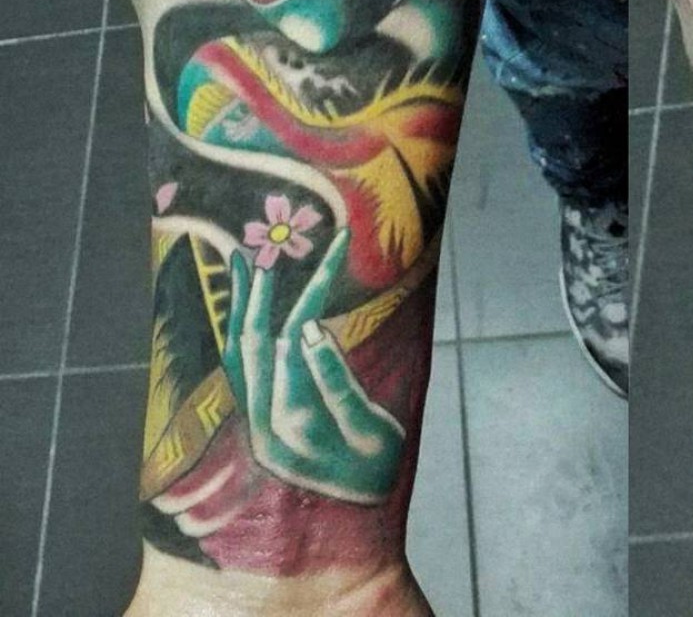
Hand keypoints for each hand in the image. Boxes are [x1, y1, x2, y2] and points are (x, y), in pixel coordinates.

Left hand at [223, 229, 405, 503]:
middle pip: (252, 347)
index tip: (331, 255)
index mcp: (292, 428)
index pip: (292, 347)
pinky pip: (239, 367)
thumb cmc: (376, 470)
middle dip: (261, 294)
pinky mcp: (256, 421)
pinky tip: (246, 303)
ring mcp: (254, 424)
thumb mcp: (371, 432)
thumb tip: (311, 330)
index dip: (310, 298)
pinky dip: (239, 329)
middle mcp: (261, 425)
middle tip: (271, 249)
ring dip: (240, 306)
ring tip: (243, 260)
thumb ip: (338, 384)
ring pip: (237, 355)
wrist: (356, 523)